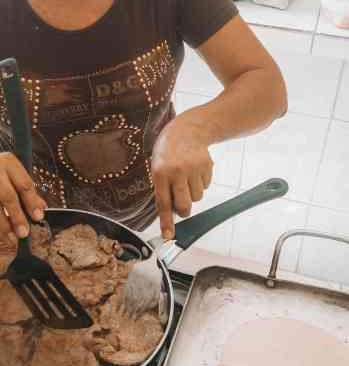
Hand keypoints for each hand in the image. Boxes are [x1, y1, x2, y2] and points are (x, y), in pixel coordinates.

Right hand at [0, 151, 46, 242]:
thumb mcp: (9, 171)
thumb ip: (24, 188)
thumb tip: (40, 207)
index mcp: (8, 162)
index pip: (24, 184)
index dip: (32, 202)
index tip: (38, 217)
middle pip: (8, 196)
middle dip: (17, 217)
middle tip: (24, 232)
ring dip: (3, 225)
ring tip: (12, 237)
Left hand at [150, 117, 213, 239]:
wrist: (187, 130)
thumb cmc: (167, 152)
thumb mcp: (157, 167)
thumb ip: (162, 188)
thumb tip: (170, 214)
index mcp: (160, 173)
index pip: (163, 203)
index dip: (166, 222)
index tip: (168, 235)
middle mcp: (177, 172)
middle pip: (184, 206)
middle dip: (183, 210)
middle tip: (181, 205)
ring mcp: (194, 169)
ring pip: (196, 198)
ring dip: (192, 193)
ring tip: (186, 178)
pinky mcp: (207, 167)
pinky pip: (205, 186)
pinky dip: (200, 183)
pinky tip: (195, 171)